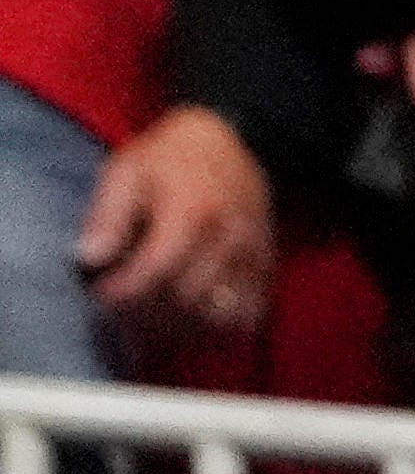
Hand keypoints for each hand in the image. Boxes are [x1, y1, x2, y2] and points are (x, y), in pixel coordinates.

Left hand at [76, 106, 273, 352]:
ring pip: (217, 317)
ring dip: (181, 327)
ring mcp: (253, 260)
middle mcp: (229, 240)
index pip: (157, 269)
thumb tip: (88, 259)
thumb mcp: (128, 171)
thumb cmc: (170, 159)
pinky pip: (244, 318)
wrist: (234, 145)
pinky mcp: (266, 273)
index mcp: (192, 212)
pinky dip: (215, 328)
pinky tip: (189, 317)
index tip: (101, 295)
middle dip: (148, 312)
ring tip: (152, 317)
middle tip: (121, 308)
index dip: (125, 292)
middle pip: (186, 299)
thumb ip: (108, 215)